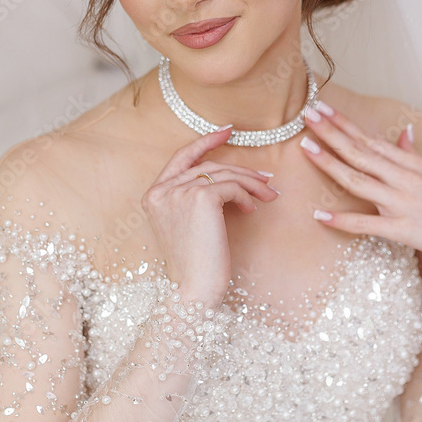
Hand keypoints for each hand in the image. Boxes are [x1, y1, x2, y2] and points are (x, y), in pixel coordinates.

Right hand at [140, 127, 278, 309]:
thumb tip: (229, 177)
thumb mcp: (187, 225)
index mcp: (153, 195)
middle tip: (265, 178)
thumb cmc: (195, 264)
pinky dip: (246, 195)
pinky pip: (231, 186)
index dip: (205, 142)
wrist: (194, 290)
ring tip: (268, 194)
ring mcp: (179, 192)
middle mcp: (162, 190)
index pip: (181, 158)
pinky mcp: (200, 198)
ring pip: (224, 174)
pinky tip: (252, 209)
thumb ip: (193, 198)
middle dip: (241, 170)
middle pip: (208, 165)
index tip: (227, 132)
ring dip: (251, 183)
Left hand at [300, 104, 421, 278]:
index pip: (370, 139)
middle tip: (307, 115)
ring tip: (306, 148)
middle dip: (331, 132)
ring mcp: (400, 203)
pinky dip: (342, 220)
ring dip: (330, 164)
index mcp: (410, 164)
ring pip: (358, 181)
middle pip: (359, 152)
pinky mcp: (400, 229)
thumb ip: (414, 153)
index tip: (323, 107)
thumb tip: (404, 130)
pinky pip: (366, 224)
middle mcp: (403, 178)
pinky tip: (320, 215)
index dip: (344, 123)